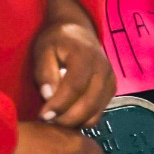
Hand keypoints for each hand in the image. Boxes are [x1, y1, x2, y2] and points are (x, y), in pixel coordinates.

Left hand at [34, 0, 115, 125]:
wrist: (78, 30)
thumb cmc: (57, 41)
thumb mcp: (44, 51)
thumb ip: (45, 72)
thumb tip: (48, 96)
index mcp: (86, 56)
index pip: (75, 87)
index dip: (59, 105)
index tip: (43, 116)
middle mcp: (103, 68)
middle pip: (89, 103)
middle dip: (66, 119)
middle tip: (47, 123)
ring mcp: (110, 79)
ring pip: (96, 111)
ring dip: (75, 122)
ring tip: (56, 121)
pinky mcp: (111, 88)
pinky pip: (100, 111)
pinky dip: (84, 119)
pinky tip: (68, 116)